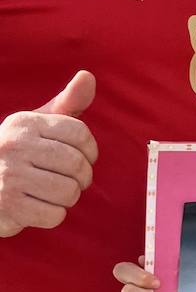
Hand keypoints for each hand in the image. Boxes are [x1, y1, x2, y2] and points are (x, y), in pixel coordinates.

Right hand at [0, 72, 97, 236]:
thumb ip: (66, 104)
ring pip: (69, 191)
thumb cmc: (16, 154)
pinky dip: (53, 215)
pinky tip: (38, 207)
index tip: (82, 158)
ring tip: (53, 193)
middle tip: (71, 180)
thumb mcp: (37, 126)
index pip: (80, 132)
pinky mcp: (9, 205)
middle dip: (82, 177)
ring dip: (68, 198)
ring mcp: (9, 175)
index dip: (90, 150)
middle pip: (77, 164)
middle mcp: (15, 145)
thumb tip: (88, 76)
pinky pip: (55, 215)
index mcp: (25, 123)